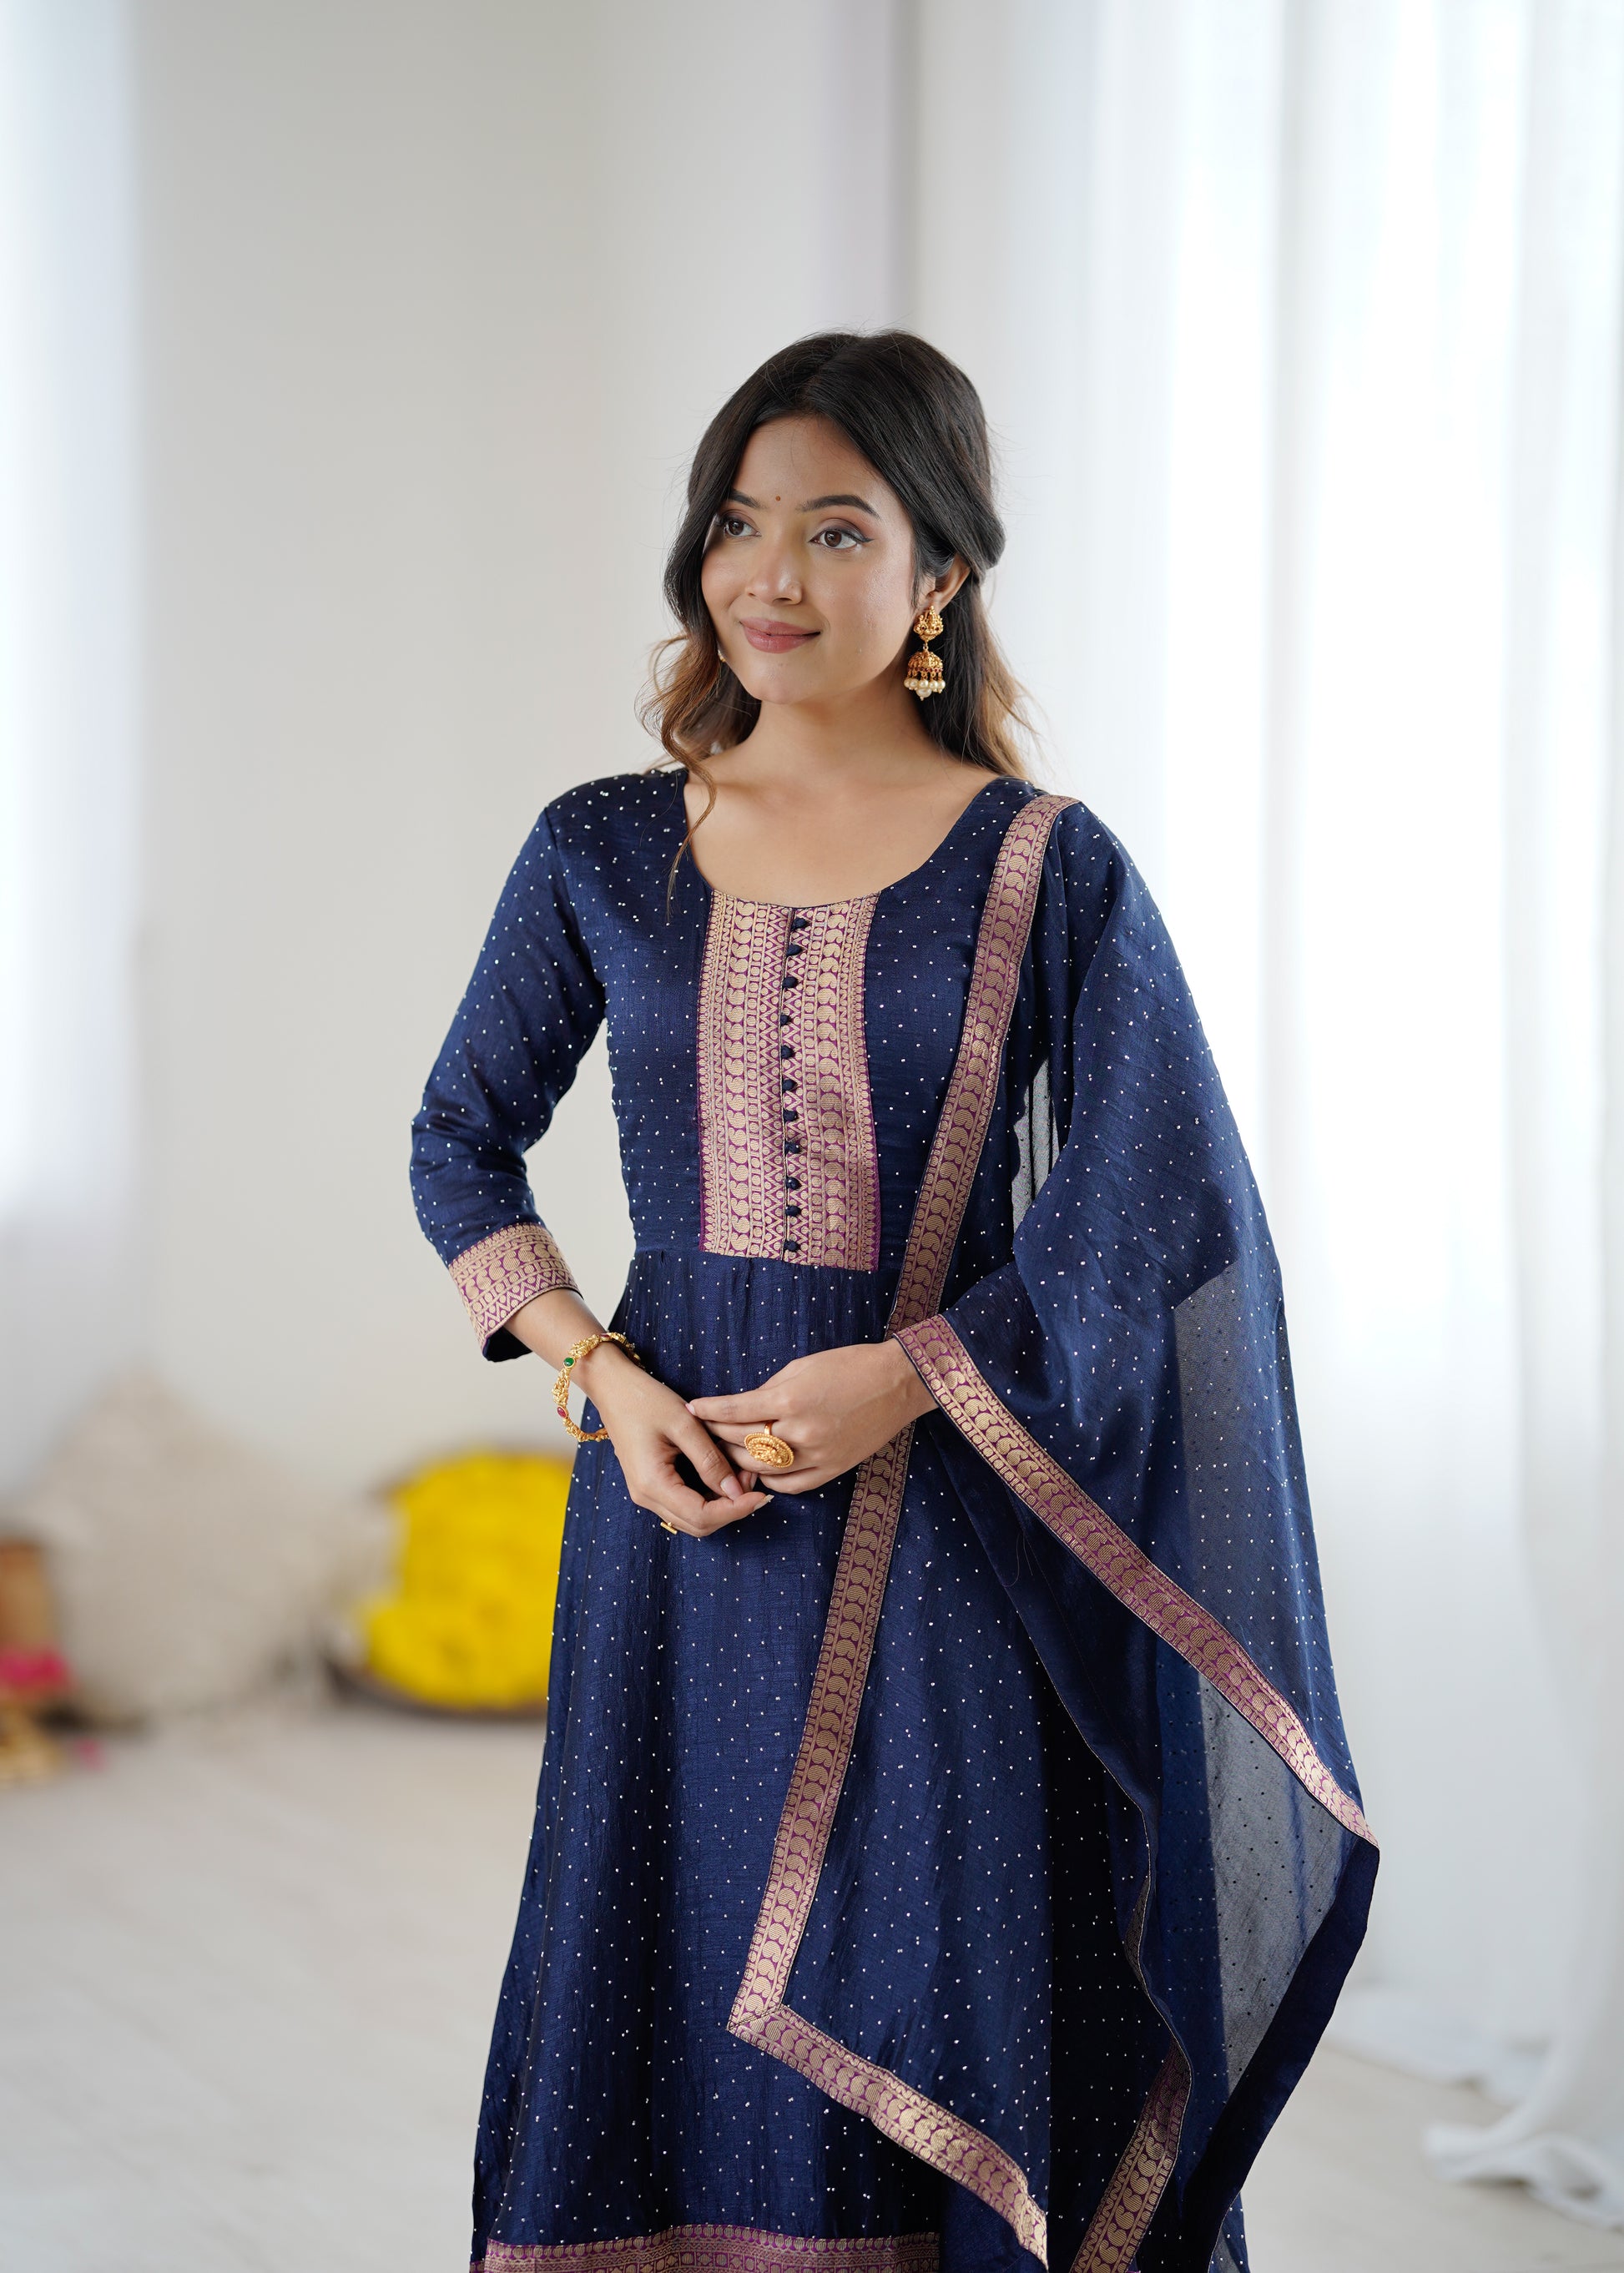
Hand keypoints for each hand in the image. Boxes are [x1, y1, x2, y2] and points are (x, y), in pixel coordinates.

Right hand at [578, 1343, 772, 1537]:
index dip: (735, 1510)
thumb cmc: (645, 1399)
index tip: (762, 1495)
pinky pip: (684, 1504)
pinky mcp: (650, 1485)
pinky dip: (709, 1495)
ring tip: (743, 1475)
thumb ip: (710, 1460)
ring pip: (693, 1517)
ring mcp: (646, 1493)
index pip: (702, 1516)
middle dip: (731, 1508)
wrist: (613, 1388)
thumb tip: (737, 1491)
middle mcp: (646, 1496)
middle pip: (698, 1524)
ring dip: (721, 1503)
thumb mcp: (684, 1424)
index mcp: (652, 1483)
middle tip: (754, 1481)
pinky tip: (724, 1473)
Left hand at [687, 1339, 935, 1492]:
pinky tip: (759, 1472)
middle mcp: (799, 1432)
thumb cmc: (849, 1366)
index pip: (734, 1411)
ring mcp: (816, 1456)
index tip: (692, 1409)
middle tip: (701, 1433)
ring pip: (762, 1469)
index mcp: (789, 1400)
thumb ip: (768, 1391)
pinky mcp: (831, 1470)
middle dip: (717, 1436)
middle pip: (742, 1443)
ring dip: (738, 1463)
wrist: (897, 1383)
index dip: (708, 1410)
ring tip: (724, 1455)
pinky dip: (770, 1480)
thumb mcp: (801, 1367)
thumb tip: (742, 1408)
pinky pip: (790, 1485)